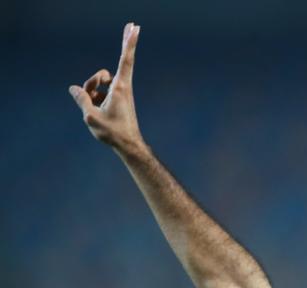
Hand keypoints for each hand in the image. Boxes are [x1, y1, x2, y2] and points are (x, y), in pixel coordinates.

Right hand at [69, 23, 143, 151]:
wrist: (128, 146)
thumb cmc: (113, 132)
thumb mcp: (91, 116)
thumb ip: (82, 99)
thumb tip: (74, 88)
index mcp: (120, 88)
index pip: (125, 60)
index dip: (128, 43)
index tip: (134, 28)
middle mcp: (122, 87)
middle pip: (116, 61)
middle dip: (126, 43)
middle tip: (133, 24)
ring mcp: (119, 92)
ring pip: (98, 82)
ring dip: (91, 89)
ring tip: (94, 106)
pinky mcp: (115, 98)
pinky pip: (98, 92)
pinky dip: (92, 98)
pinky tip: (95, 110)